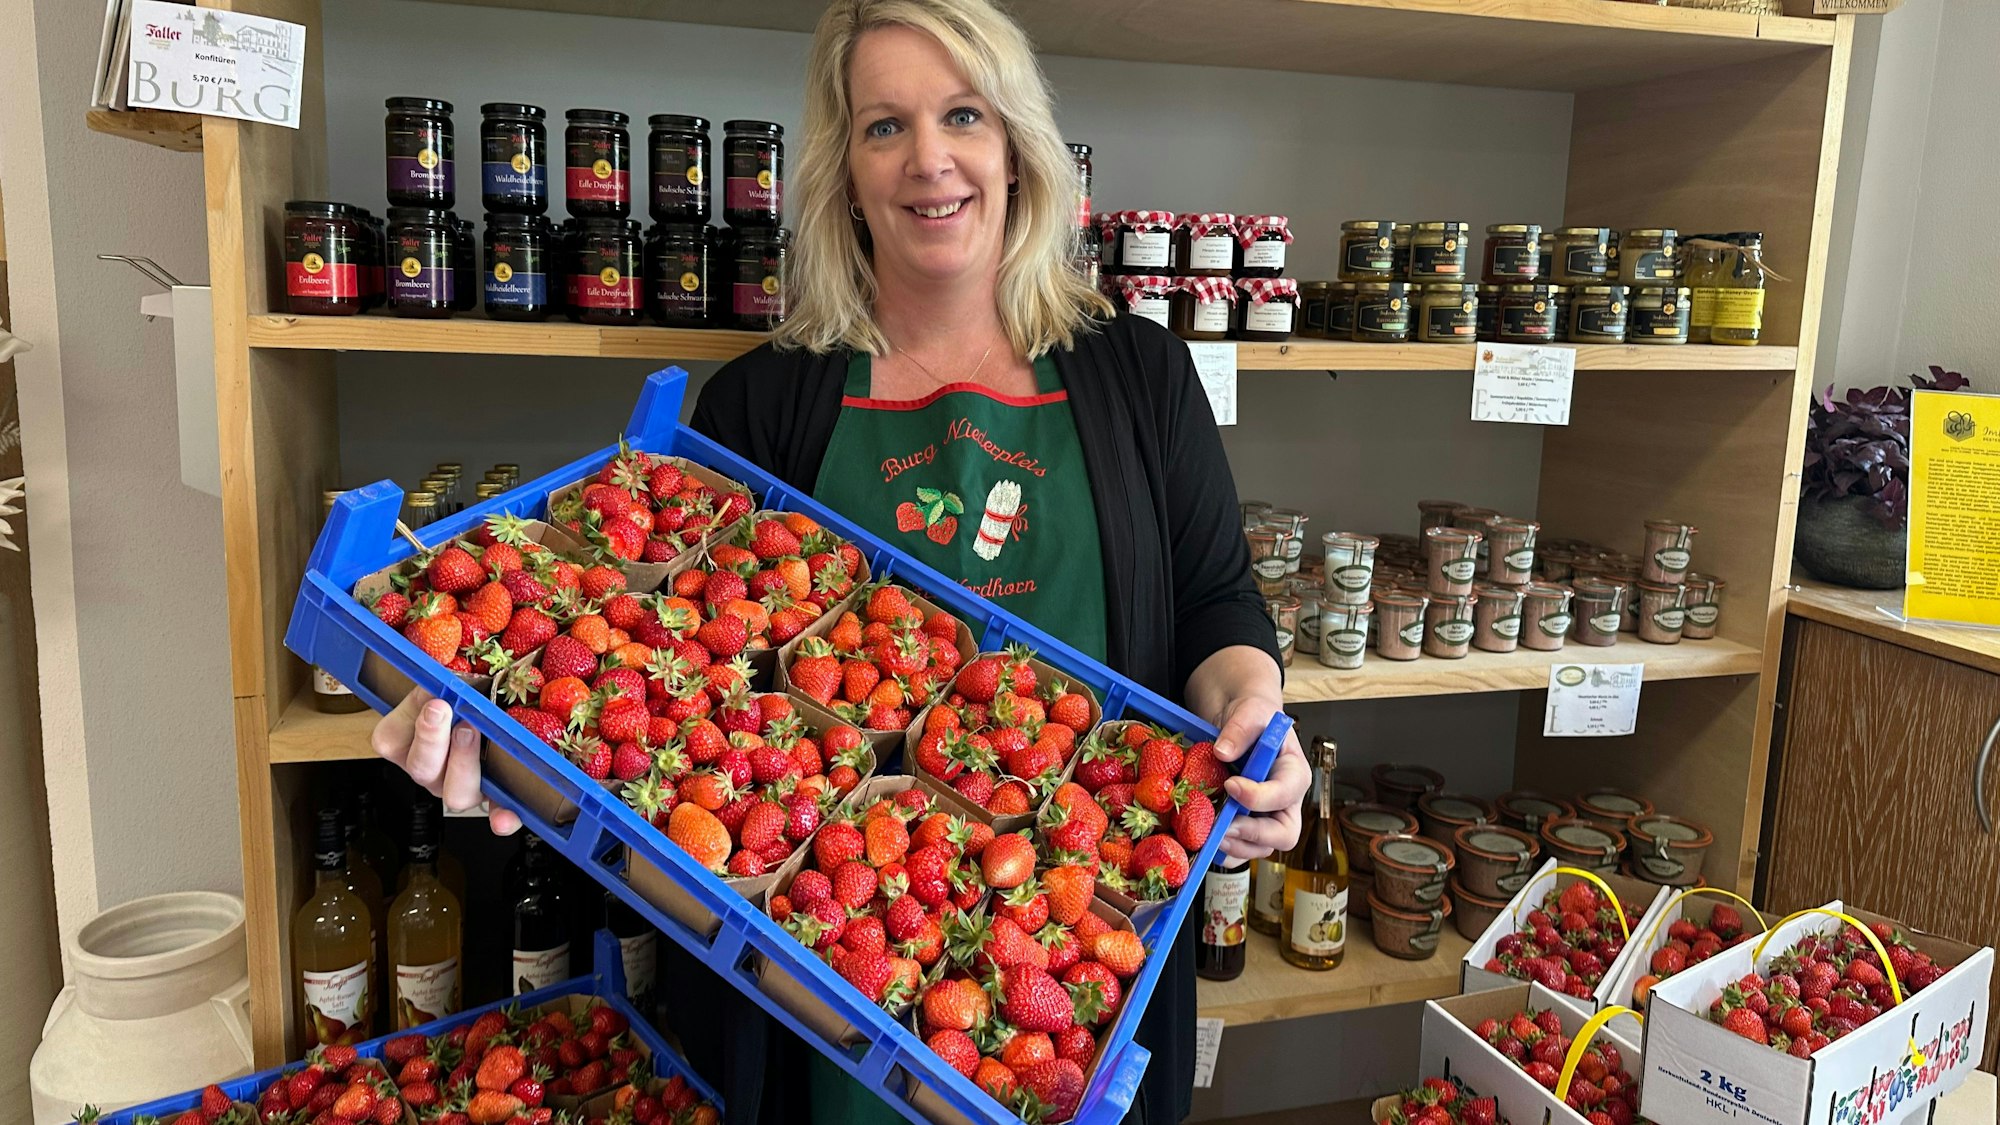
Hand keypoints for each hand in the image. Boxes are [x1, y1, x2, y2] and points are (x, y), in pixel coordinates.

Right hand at [372, 687, 520, 835]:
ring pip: (454, 794)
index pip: (389, 740)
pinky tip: (505, 817)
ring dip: (462, 763)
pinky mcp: (496, 800)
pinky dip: (502, 817)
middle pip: (420, 768)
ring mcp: (462, 788)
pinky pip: (497, 814)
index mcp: (412, 743)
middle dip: (430, 738)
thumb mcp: (457, 679)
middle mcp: (433, 771)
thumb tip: (442, 663)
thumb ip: (445, 674)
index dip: (406, 718)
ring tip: (472, 731)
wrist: (506, 715)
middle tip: (442, 708)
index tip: (429, 694)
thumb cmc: (477, 694)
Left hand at [1208, 693, 1307, 861]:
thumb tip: (1223, 752)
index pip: (1286, 794)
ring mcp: (1265, 817)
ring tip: (1208, 834)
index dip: (1259, 797)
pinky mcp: (1246, 825)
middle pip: (1284, 834)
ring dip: (1234, 846)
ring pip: (1260, 848)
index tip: (1231, 785)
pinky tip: (1203, 840)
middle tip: (1222, 827)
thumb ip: (1240, 729)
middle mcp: (1285, 802)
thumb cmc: (1253, 718)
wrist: (1239, 725)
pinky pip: (1239, 850)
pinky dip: (1222, 851)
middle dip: (1252, 835)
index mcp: (1294, 773)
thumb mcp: (1250, 712)